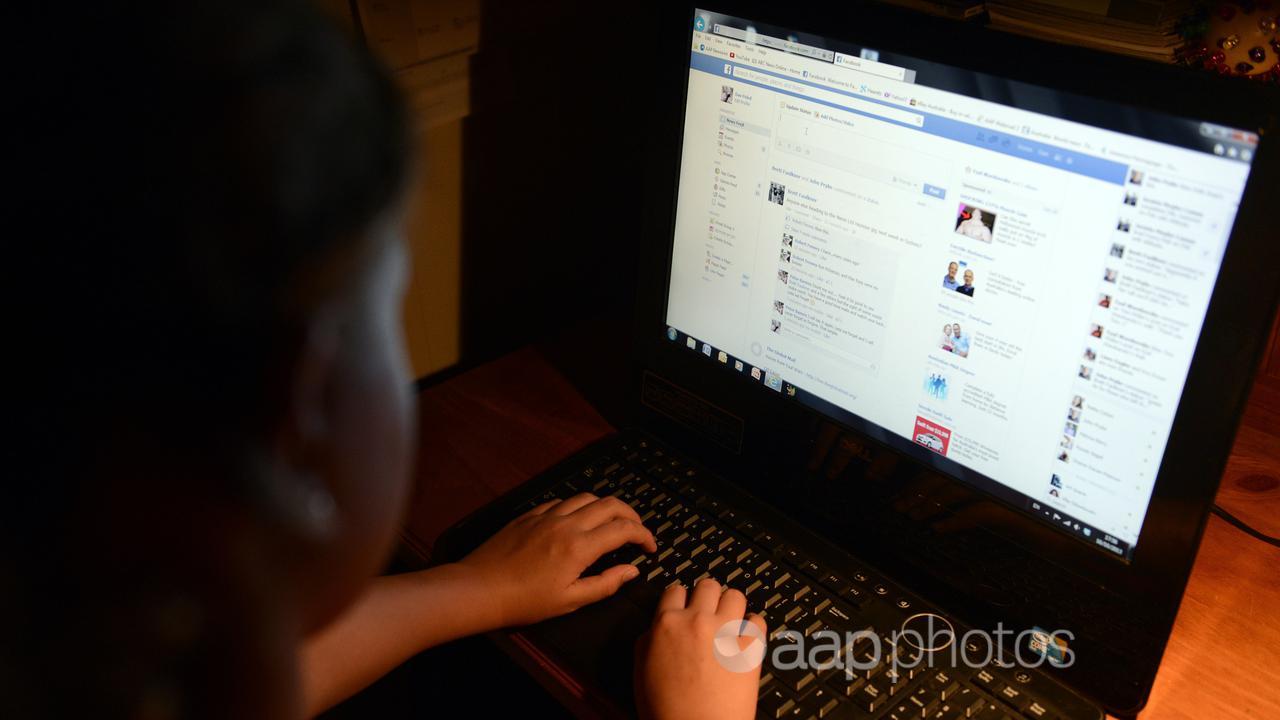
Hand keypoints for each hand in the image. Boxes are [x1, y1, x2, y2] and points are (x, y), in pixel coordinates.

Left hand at [456, 493, 656, 626]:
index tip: (649, 548)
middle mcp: (566, 523)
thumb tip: (632, 570)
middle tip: (637, 531)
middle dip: (631, 514)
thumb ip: (605, 584)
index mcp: (580, 547)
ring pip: (586, 497)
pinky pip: (562, 501)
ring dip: (605, 507)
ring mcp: (546, 515)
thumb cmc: (525, 602)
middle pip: (610, 504)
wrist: (480, 589)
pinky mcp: (530, 514)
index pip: (624, 529)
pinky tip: (577, 521)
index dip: (644, 535)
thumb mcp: (570, 601)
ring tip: (611, 523)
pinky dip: (578, 507)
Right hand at [636, 579, 765, 719]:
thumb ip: (649, 641)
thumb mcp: (642, 671)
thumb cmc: (668, 711)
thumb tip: (657, 629)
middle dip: (708, 597)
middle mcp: (696, 621)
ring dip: (733, 607)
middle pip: (707, 586)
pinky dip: (754, 627)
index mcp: (666, 625)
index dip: (682, 600)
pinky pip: (758, 621)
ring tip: (731, 622)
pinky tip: (747, 638)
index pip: (675, 590)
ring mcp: (725, 632)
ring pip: (735, 595)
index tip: (687, 606)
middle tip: (710, 612)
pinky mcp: (750, 647)